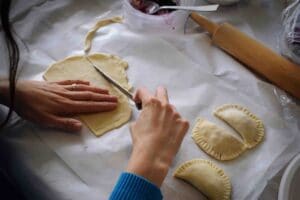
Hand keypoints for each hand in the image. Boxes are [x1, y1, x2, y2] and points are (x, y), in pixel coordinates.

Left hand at [1, 80, 117, 130]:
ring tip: (106, 90)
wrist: (17, 92)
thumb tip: (81, 126)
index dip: (102, 106)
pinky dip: (81, 82)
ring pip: (82, 88)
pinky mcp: (55, 84)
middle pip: (89, 96)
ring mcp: (62, 88)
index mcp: (67, 105)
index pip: (88, 106)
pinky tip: (86, 83)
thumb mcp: (45, 121)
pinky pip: (72, 82)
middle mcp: (67, 95)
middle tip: (116, 98)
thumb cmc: (30, 109)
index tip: (114, 105)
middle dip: (103, 98)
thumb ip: (63, 123)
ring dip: (95, 90)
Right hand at [126, 86, 188, 186]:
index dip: (138, 95)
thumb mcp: (134, 125)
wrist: (154, 157)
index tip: (138, 102)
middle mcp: (165, 105)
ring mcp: (176, 114)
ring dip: (165, 114)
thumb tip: (144, 115)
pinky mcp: (184, 124)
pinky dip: (173, 125)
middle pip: (161, 91)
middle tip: (152, 107)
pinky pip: (178, 120)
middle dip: (155, 96)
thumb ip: (141, 115)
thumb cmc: (142, 141)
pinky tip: (168, 134)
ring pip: (171, 108)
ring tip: (160, 128)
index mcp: (151, 103)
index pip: (143, 90)